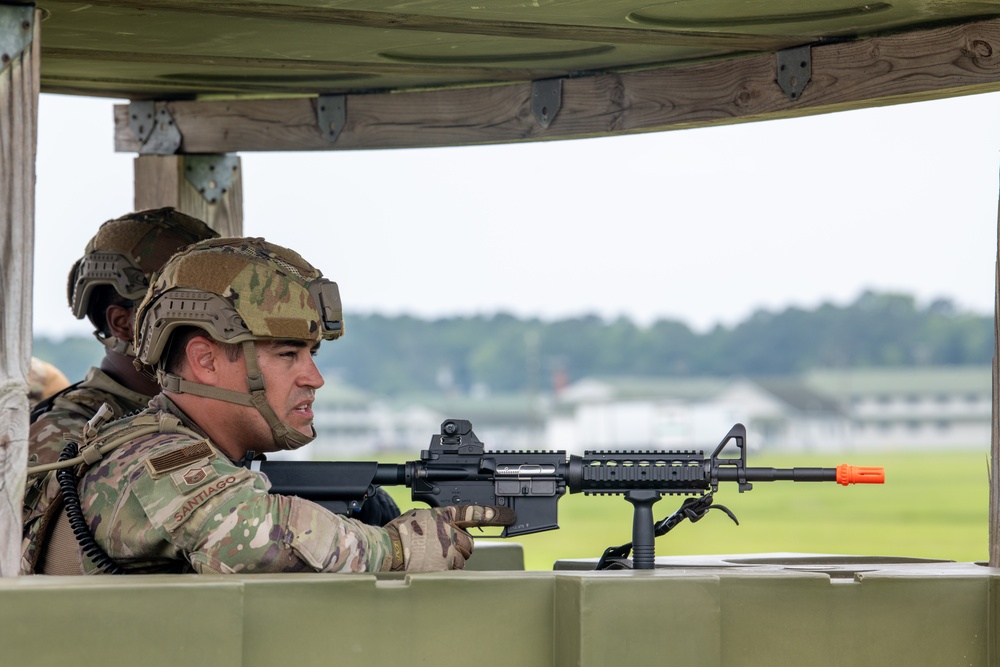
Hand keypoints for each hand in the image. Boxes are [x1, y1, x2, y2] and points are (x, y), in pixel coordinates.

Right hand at [383, 505, 514, 570]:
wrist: (389, 548)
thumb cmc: (400, 533)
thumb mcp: (421, 515)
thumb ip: (438, 519)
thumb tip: (446, 525)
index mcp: (444, 516)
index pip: (472, 513)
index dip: (491, 513)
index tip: (506, 515)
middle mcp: (450, 533)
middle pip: (469, 543)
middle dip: (461, 547)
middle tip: (444, 547)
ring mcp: (449, 552)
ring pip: (462, 560)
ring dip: (453, 560)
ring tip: (432, 557)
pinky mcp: (445, 568)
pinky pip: (454, 571)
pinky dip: (446, 570)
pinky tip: (431, 566)